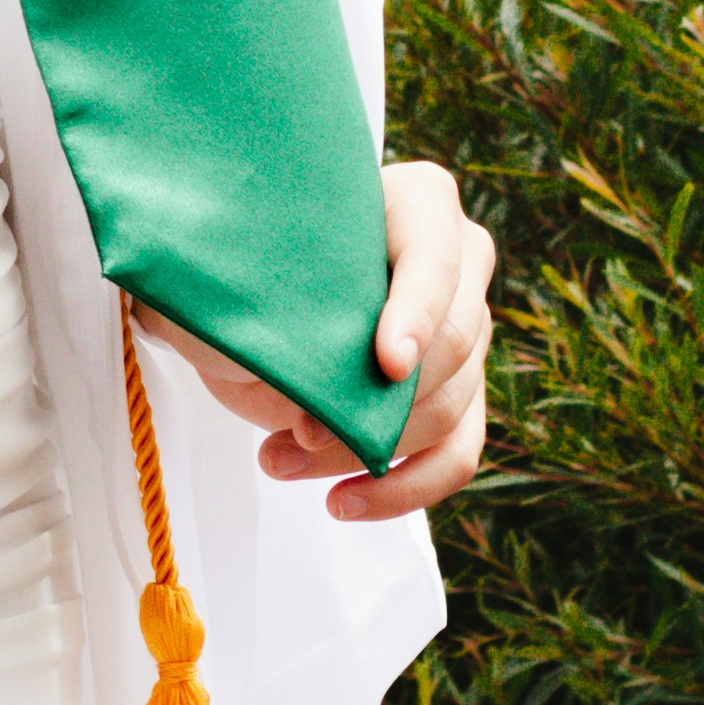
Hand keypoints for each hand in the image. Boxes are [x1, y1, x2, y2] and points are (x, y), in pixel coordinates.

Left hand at [139, 161, 496, 520]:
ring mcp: (464, 332)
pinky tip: (339, 502)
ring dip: (366, 451)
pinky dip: (401, 492)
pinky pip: (454, 457)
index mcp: (419, 202)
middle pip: (457, 342)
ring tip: (282, 458)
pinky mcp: (454, 396)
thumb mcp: (249, 261)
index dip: (418, 311)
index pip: (436, 256)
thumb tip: (293, 370)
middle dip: (381, 400)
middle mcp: (459, 262)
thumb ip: (280, 299)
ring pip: (450, 409)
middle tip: (301, 426)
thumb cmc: (247, 260)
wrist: (239, 292)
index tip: (388, 362)